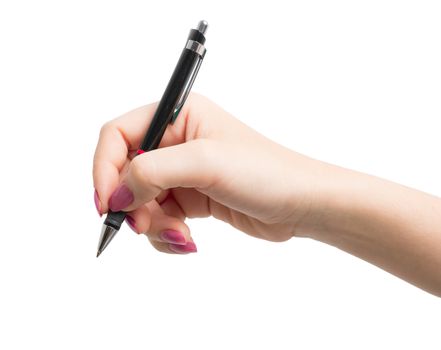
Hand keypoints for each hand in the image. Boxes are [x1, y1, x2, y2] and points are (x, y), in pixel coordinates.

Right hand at [93, 93, 320, 253]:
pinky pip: (158, 218)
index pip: (118, 136)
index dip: (104, 168)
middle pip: (125, 174)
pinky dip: (166, 233)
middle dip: (133, 206)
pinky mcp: (190, 197)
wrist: (300, 204)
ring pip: (140, 202)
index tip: (107, 203)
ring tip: (180, 235)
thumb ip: (152, 171)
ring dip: (152, 225)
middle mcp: (175, 141)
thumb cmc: (266, 171)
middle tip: (146, 226)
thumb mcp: (206, 162)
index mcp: (178, 116)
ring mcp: (182, 172)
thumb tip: (115, 195)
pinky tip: (187, 240)